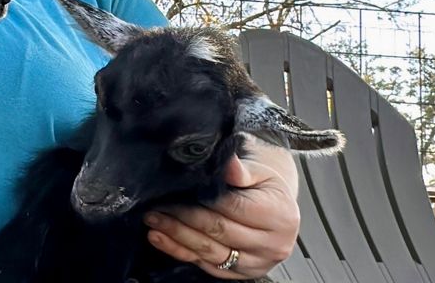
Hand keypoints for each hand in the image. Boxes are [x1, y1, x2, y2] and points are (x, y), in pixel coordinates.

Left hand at [145, 138, 299, 279]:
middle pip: (219, 231)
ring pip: (211, 252)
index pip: (231, 207)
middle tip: (156, 208)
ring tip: (154, 223)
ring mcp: (258, 263)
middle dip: (183, 219)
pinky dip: (184, 253)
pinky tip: (164, 241)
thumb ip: (241, 170)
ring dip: (178, 238)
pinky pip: (209, 267)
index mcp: (279, 215)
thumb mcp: (261, 171)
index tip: (174, 193)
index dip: (200, 200)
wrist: (280, 209)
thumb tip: (226, 163)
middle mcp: (272, 244)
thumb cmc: (267, 188)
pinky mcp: (243, 274)